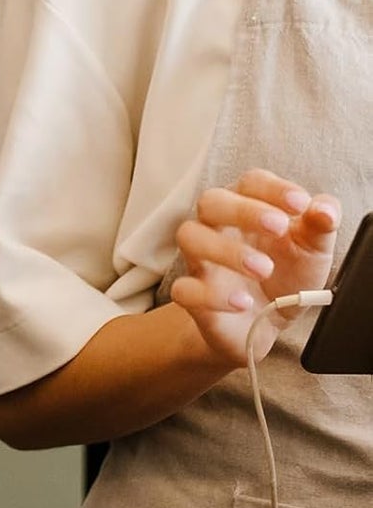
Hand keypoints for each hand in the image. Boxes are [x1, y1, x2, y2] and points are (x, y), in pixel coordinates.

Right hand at [170, 169, 339, 366]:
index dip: (273, 188)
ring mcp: (201, 260)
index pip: (250, 183)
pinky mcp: (192, 295)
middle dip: (243, 211)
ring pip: (190, 237)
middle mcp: (218, 228)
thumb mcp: (313, 250)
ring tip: (263, 269)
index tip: (300, 204)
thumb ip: (320, 226)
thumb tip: (325, 210)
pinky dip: (211, 296)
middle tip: (278, 228)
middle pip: (211, 201)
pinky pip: (184, 288)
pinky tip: (241, 302)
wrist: (266, 324)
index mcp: (248, 209)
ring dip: (226, 250)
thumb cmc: (287, 277)